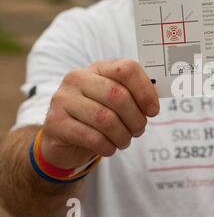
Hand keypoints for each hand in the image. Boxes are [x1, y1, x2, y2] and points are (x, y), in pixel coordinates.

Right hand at [41, 59, 159, 168]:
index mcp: (98, 68)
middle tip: (139, 130)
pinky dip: (107, 146)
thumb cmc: (98, 117)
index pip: (127, 69)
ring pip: (105, 118)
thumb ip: (136, 96)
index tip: (153, 111)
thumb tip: (155, 101)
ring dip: (122, 135)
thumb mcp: (116, 101)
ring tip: (125, 141)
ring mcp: (63, 99)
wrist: (64, 138)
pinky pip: (91, 137)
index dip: (145, 91)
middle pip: (118, 95)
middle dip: (135, 118)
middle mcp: (78, 78)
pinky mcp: (55, 123)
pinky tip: (110, 148)